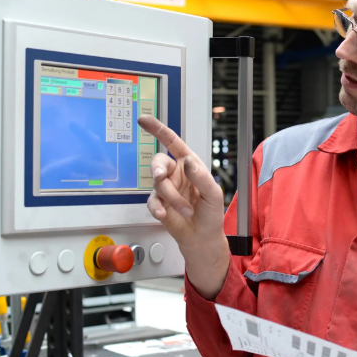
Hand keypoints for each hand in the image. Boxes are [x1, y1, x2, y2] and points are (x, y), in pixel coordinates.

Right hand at [137, 115, 229, 298]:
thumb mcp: (213, 194)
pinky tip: (164, 214)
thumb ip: (201, 177)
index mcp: (190, 165)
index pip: (173, 143)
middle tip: (161, 177)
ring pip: (157, 184)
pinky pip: (151, 201)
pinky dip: (157, 208)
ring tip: (186, 209)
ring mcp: (166, 188)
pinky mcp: (158, 203)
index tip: (144, 120)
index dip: (158, 130)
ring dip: (171, 197)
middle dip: (158, 170)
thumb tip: (188, 162)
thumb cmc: (211, 213)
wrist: (202, 237)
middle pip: (159, 162)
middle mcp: (176, 174)